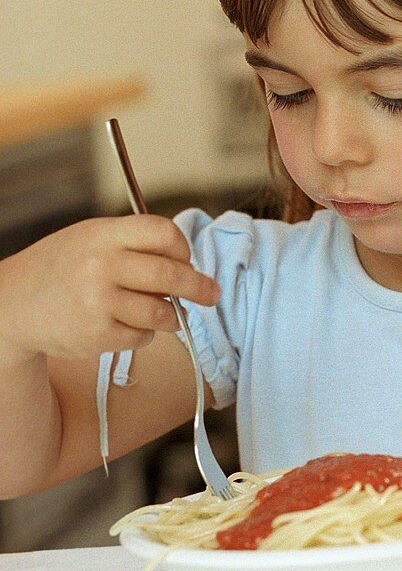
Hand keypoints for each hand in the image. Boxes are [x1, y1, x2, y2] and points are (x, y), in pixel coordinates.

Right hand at [0, 215, 219, 361]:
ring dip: (171, 316)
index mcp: (103, 235)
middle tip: (212, 294)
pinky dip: (143, 333)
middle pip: (171, 276)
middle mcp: (101, 266)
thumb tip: (187, 263)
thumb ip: (134, 244)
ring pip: (162, 312)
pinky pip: (142, 336)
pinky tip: (126, 324)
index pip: (163, 233)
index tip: (187, 260)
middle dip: (200, 287)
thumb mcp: (91, 238)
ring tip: (164, 313)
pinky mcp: (97, 336)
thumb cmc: (62, 267)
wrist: (14, 304)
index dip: (182, 249)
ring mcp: (98, 303)